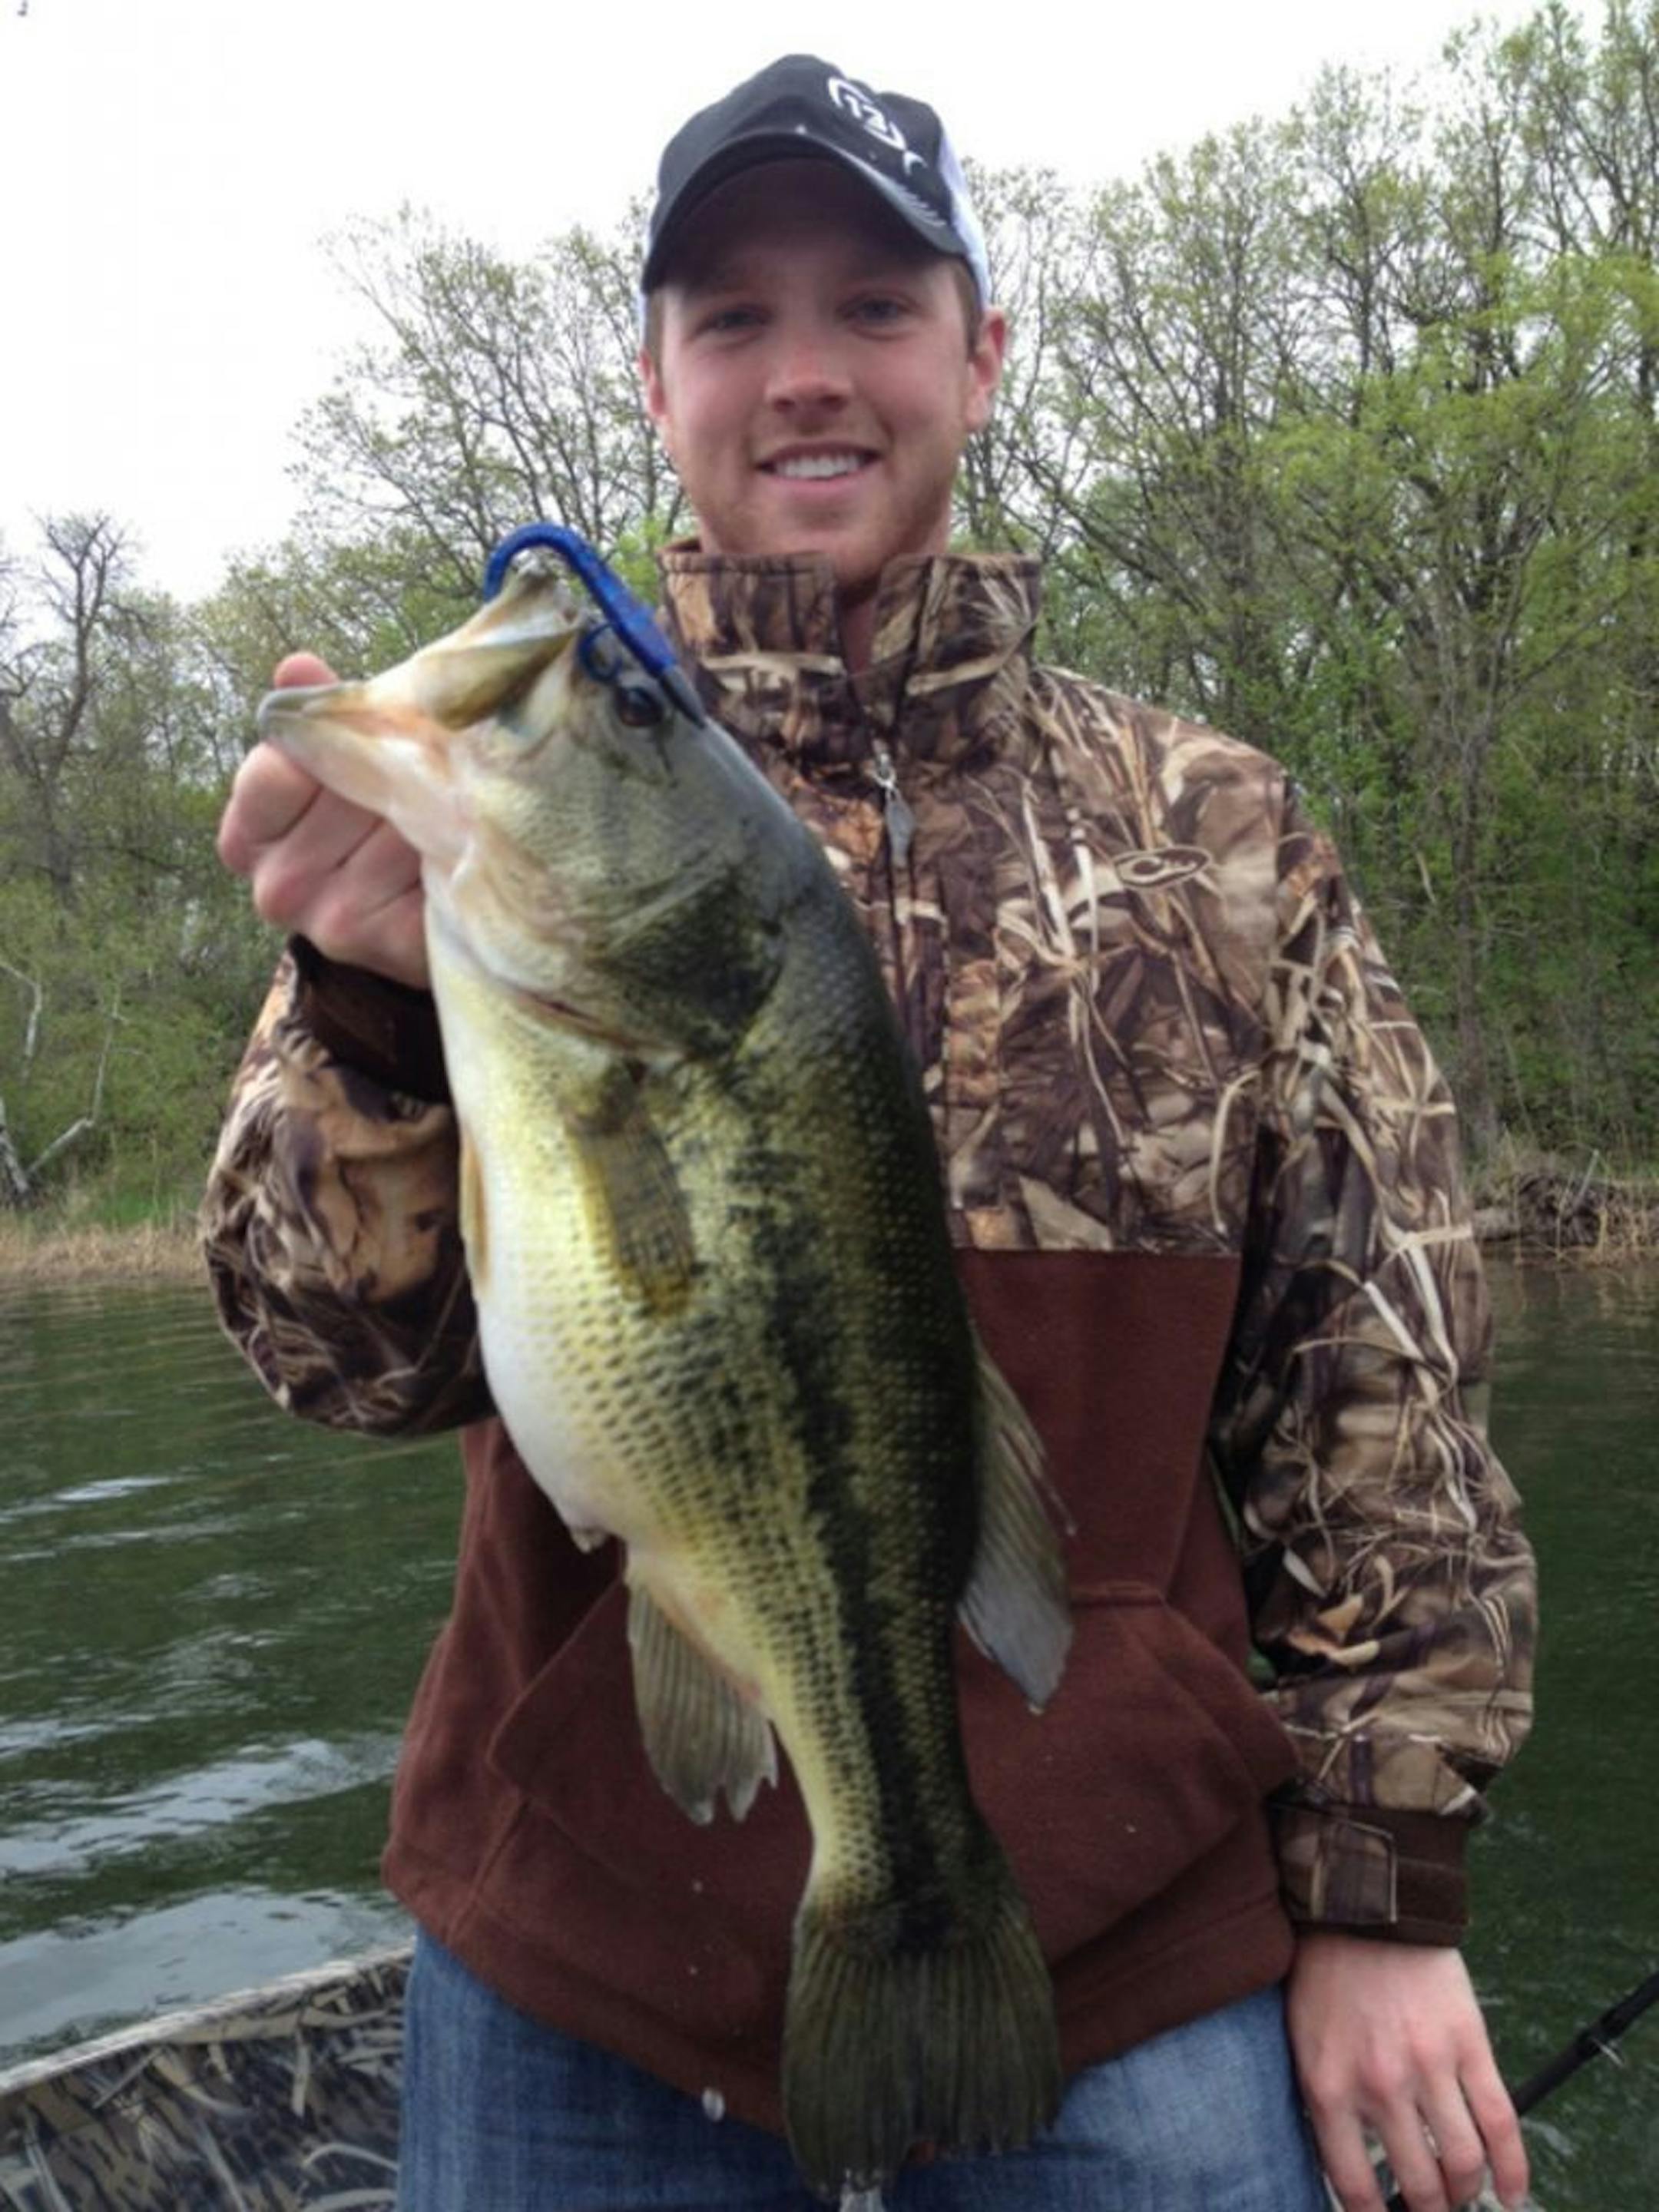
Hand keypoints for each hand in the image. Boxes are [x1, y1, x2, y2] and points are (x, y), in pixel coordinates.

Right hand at [218, 653, 429, 989]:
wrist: (423, 918)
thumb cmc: (372, 829)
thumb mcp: (338, 767)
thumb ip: (317, 719)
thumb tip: (296, 667)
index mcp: (247, 837)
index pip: (273, 772)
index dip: (328, 749)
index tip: (364, 745)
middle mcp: (276, 887)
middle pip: (345, 792)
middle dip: (393, 771)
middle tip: (426, 772)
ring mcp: (330, 922)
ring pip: (399, 821)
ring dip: (436, 804)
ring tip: (449, 809)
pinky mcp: (388, 945)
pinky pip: (436, 865)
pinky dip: (460, 847)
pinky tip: (463, 849)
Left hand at [1287, 1935, 1528, 2211]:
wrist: (1363, 1906)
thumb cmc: (1325, 1975)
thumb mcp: (1302, 2041)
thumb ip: (1325, 2102)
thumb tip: (1348, 2167)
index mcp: (1328, 2088)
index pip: (1355, 2187)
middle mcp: (1379, 2086)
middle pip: (1418, 2186)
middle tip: (1431, 2211)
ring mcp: (1428, 2066)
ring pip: (1464, 2163)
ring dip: (1468, 2193)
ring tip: (1464, 2196)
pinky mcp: (1469, 2043)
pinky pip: (1501, 2121)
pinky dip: (1513, 2168)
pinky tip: (1513, 2192)